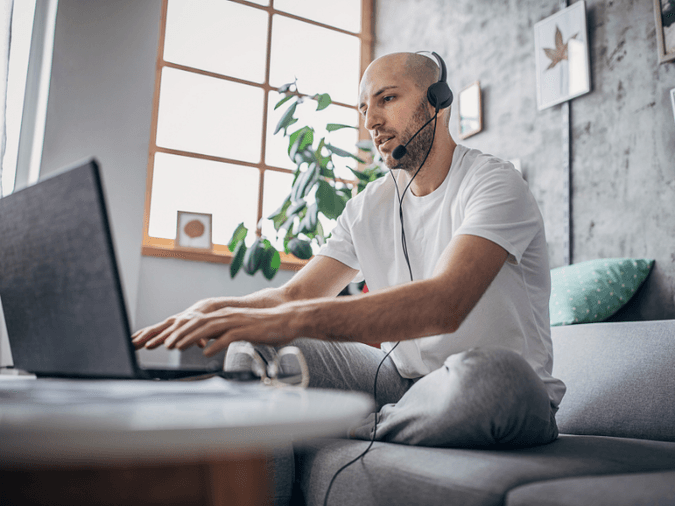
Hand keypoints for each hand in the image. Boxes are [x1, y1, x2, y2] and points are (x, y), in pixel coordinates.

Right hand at [131, 298, 216, 349]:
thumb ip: (203, 337)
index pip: (168, 333)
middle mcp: (174, 321)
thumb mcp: (208, 330)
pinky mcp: (168, 324)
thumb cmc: (208, 321)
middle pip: (157, 330)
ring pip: (153, 329)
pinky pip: (153, 329)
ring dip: (141, 336)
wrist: (207, 307)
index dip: (159, 340)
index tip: (149, 345)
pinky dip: (143, 333)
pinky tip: (133, 338)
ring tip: (129, 343)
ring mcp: (170, 322)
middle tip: (134, 345)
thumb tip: (201, 344)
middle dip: (145, 338)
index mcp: (183, 323)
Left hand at [162, 306, 298, 357]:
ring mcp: (237, 322)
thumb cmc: (265, 327)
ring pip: (209, 328)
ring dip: (191, 338)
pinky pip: (228, 337)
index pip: (197, 321)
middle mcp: (228, 315)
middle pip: (198, 323)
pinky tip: (206, 352)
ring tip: (178, 348)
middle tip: (165, 345)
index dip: (181, 331)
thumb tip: (207, 344)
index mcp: (225, 315)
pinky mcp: (247, 330)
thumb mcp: (239, 330)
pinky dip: (216, 344)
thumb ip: (223, 334)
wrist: (287, 320)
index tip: (167, 341)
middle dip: (180, 334)